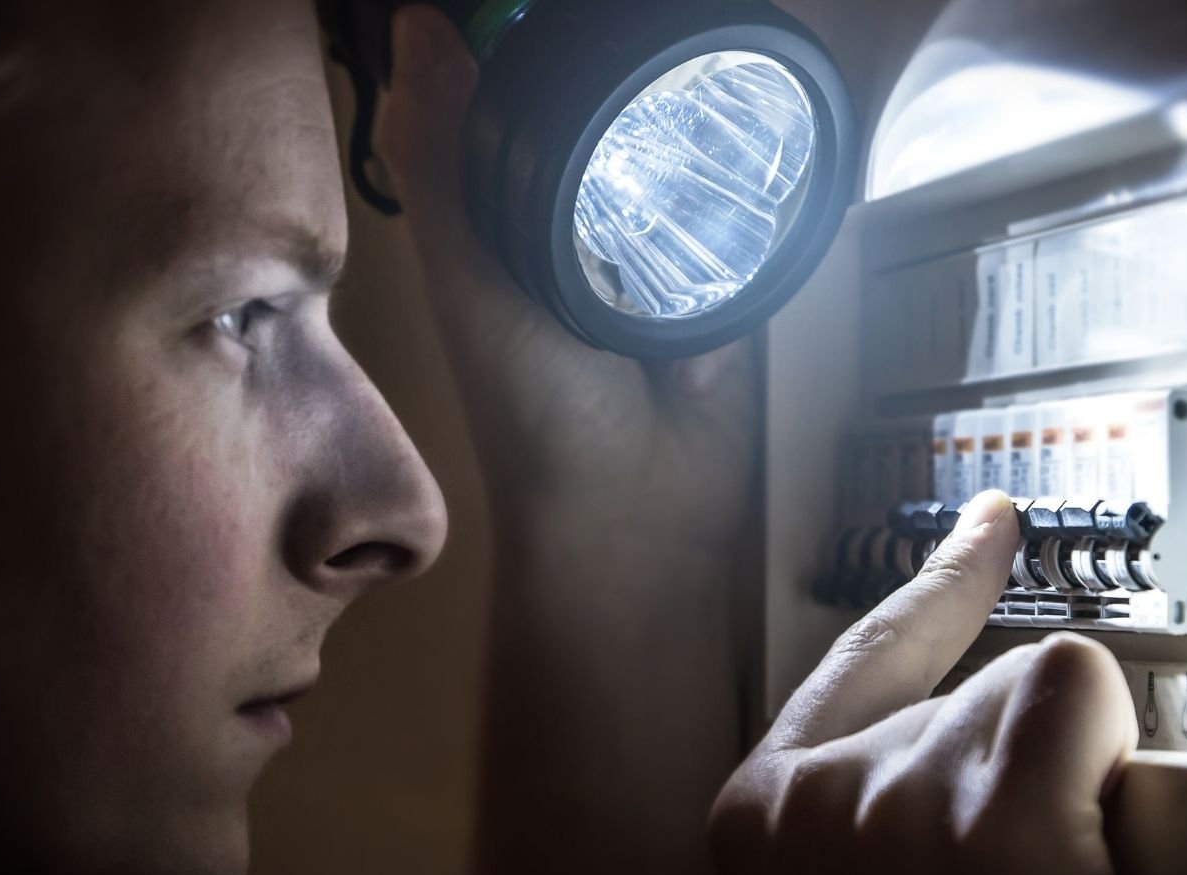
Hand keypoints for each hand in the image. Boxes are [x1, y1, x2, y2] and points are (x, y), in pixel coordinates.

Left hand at [374, 6, 756, 555]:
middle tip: (649, 14)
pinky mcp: (734, 279)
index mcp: (508, 219)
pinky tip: (765, 115)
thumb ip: (444, 166)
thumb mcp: (471, 281)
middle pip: (607, 114)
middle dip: (624, 66)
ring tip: (705, 40)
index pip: (516, 98)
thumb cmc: (534, 410)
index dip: (528, 40)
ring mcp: (665, 251)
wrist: (643, 511)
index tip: (545, 0)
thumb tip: (420, 25)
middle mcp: (584, 226)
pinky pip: (746, 206)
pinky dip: (752, 171)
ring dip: (694, 109)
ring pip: (681, 151)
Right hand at [710, 491, 1139, 874]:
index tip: (990, 522)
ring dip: (1061, 796)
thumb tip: (955, 772)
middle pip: (968, 691)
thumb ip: (855, 833)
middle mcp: (818, 789)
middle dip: (1015, 778)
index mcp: (756, 820)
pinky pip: (1080, 696)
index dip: (935, 585)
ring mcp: (902, 793)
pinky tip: (1075, 864)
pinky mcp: (997, 810)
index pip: (855, 653)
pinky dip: (1102, 758)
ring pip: (1033, 700)